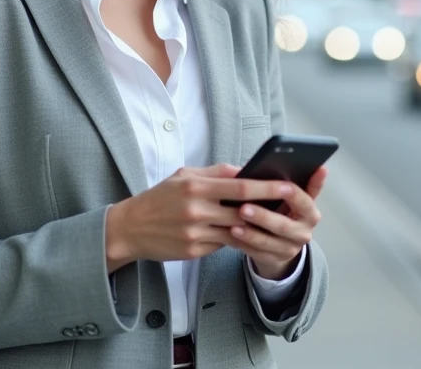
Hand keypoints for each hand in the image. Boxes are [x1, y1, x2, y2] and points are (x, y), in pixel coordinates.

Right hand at [105, 164, 291, 272]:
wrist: (130, 228)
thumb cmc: (160, 198)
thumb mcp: (183, 176)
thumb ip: (215, 173)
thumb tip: (245, 170)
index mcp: (195, 186)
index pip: (239, 186)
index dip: (266, 187)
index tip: (288, 185)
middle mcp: (196, 209)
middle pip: (242, 211)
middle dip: (267, 209)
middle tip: (290, 206)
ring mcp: (195, 232)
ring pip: (236, 231)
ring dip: (253, 227)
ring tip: (270, 221)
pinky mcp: (194, 251)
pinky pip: (222, 244)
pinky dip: (233, 238)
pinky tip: (241, 233)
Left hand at [230, 165, 326, 279]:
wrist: (281, 239)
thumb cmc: (281, 207)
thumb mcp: (290, 196)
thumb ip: (287, 182)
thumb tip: (279, 159)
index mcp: (310, 212)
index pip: (305, 201)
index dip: (294, 194)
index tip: (283, 185)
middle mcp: (304, 232)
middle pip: (284, 225)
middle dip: (264, 216)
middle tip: (244, 207)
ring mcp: (290, 249)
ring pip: (269, 242)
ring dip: (250, 233)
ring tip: (233, 223)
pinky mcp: (275, 260)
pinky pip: (257, 253)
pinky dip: (243, 244)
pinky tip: (230, 235)